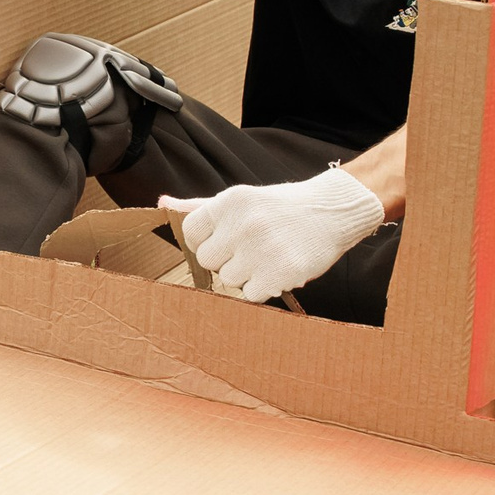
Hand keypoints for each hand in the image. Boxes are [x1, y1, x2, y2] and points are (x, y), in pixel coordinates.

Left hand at [160, 167, 384, 305]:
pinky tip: (279, 268)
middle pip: (208, 261)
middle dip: (226, 260)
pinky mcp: (281, 272)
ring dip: (246, 275)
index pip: (192, 233)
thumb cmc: (281, 208)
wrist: (332, 211)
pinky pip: (252, 295)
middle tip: (251, 249)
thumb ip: (200, 206)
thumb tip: (163, 202)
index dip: (205, 241)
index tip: (225, 240)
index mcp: (230, 202)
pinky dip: (264, 287)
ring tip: (268, 256)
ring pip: (229, 280)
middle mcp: (243, 224)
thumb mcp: (241, 199)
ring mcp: (263, 249)